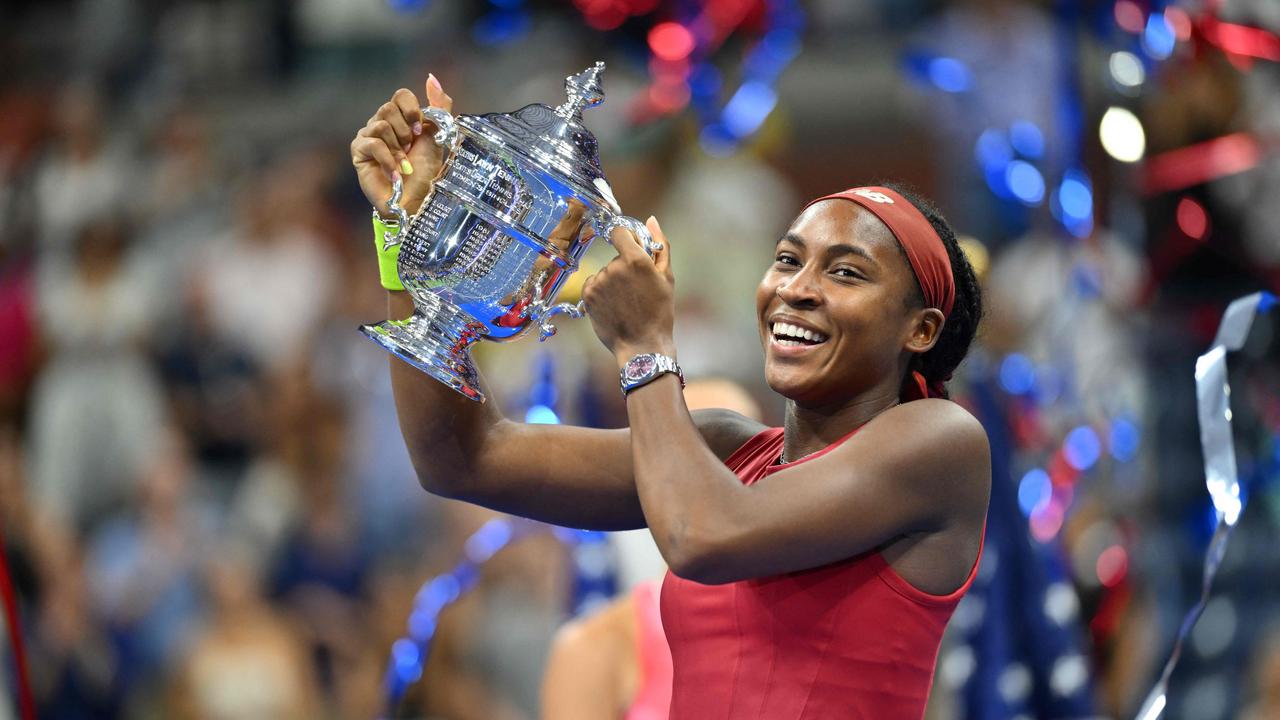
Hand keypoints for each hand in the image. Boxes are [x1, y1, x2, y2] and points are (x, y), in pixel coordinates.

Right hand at [351, 73, 453, 219]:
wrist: (415, 201)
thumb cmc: (426, 172)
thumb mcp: (438, 136)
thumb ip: (438, 107)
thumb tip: (431, 77)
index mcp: (401, 118)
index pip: (401, 95)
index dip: (412, 110)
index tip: (421, 130)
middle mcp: (382, 123)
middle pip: (388, 108)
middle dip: (405, 132)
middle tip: (410, 150)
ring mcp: (368, 136)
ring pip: (380, 125)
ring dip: (398, 149)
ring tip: (403, 165)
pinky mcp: (358, 151)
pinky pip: (372, 143)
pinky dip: (388, 159)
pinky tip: (395, 173)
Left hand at [581, 216, 675, 362]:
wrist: (642, 345)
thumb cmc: (659, 312)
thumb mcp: (667, 277)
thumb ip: (660, 245)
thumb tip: (651, 220)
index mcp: (635, 259)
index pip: (619, 231)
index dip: (626, 238)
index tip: (633, 250)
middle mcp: (614, 267)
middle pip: (615, 256)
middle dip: (625, 266)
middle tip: (637, 289)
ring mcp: (599, 281)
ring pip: (605, 271)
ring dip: (613, 281)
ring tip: (627, 301)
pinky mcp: (588, 294)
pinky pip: (594, 283)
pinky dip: (602, 291)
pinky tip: (615, 305)